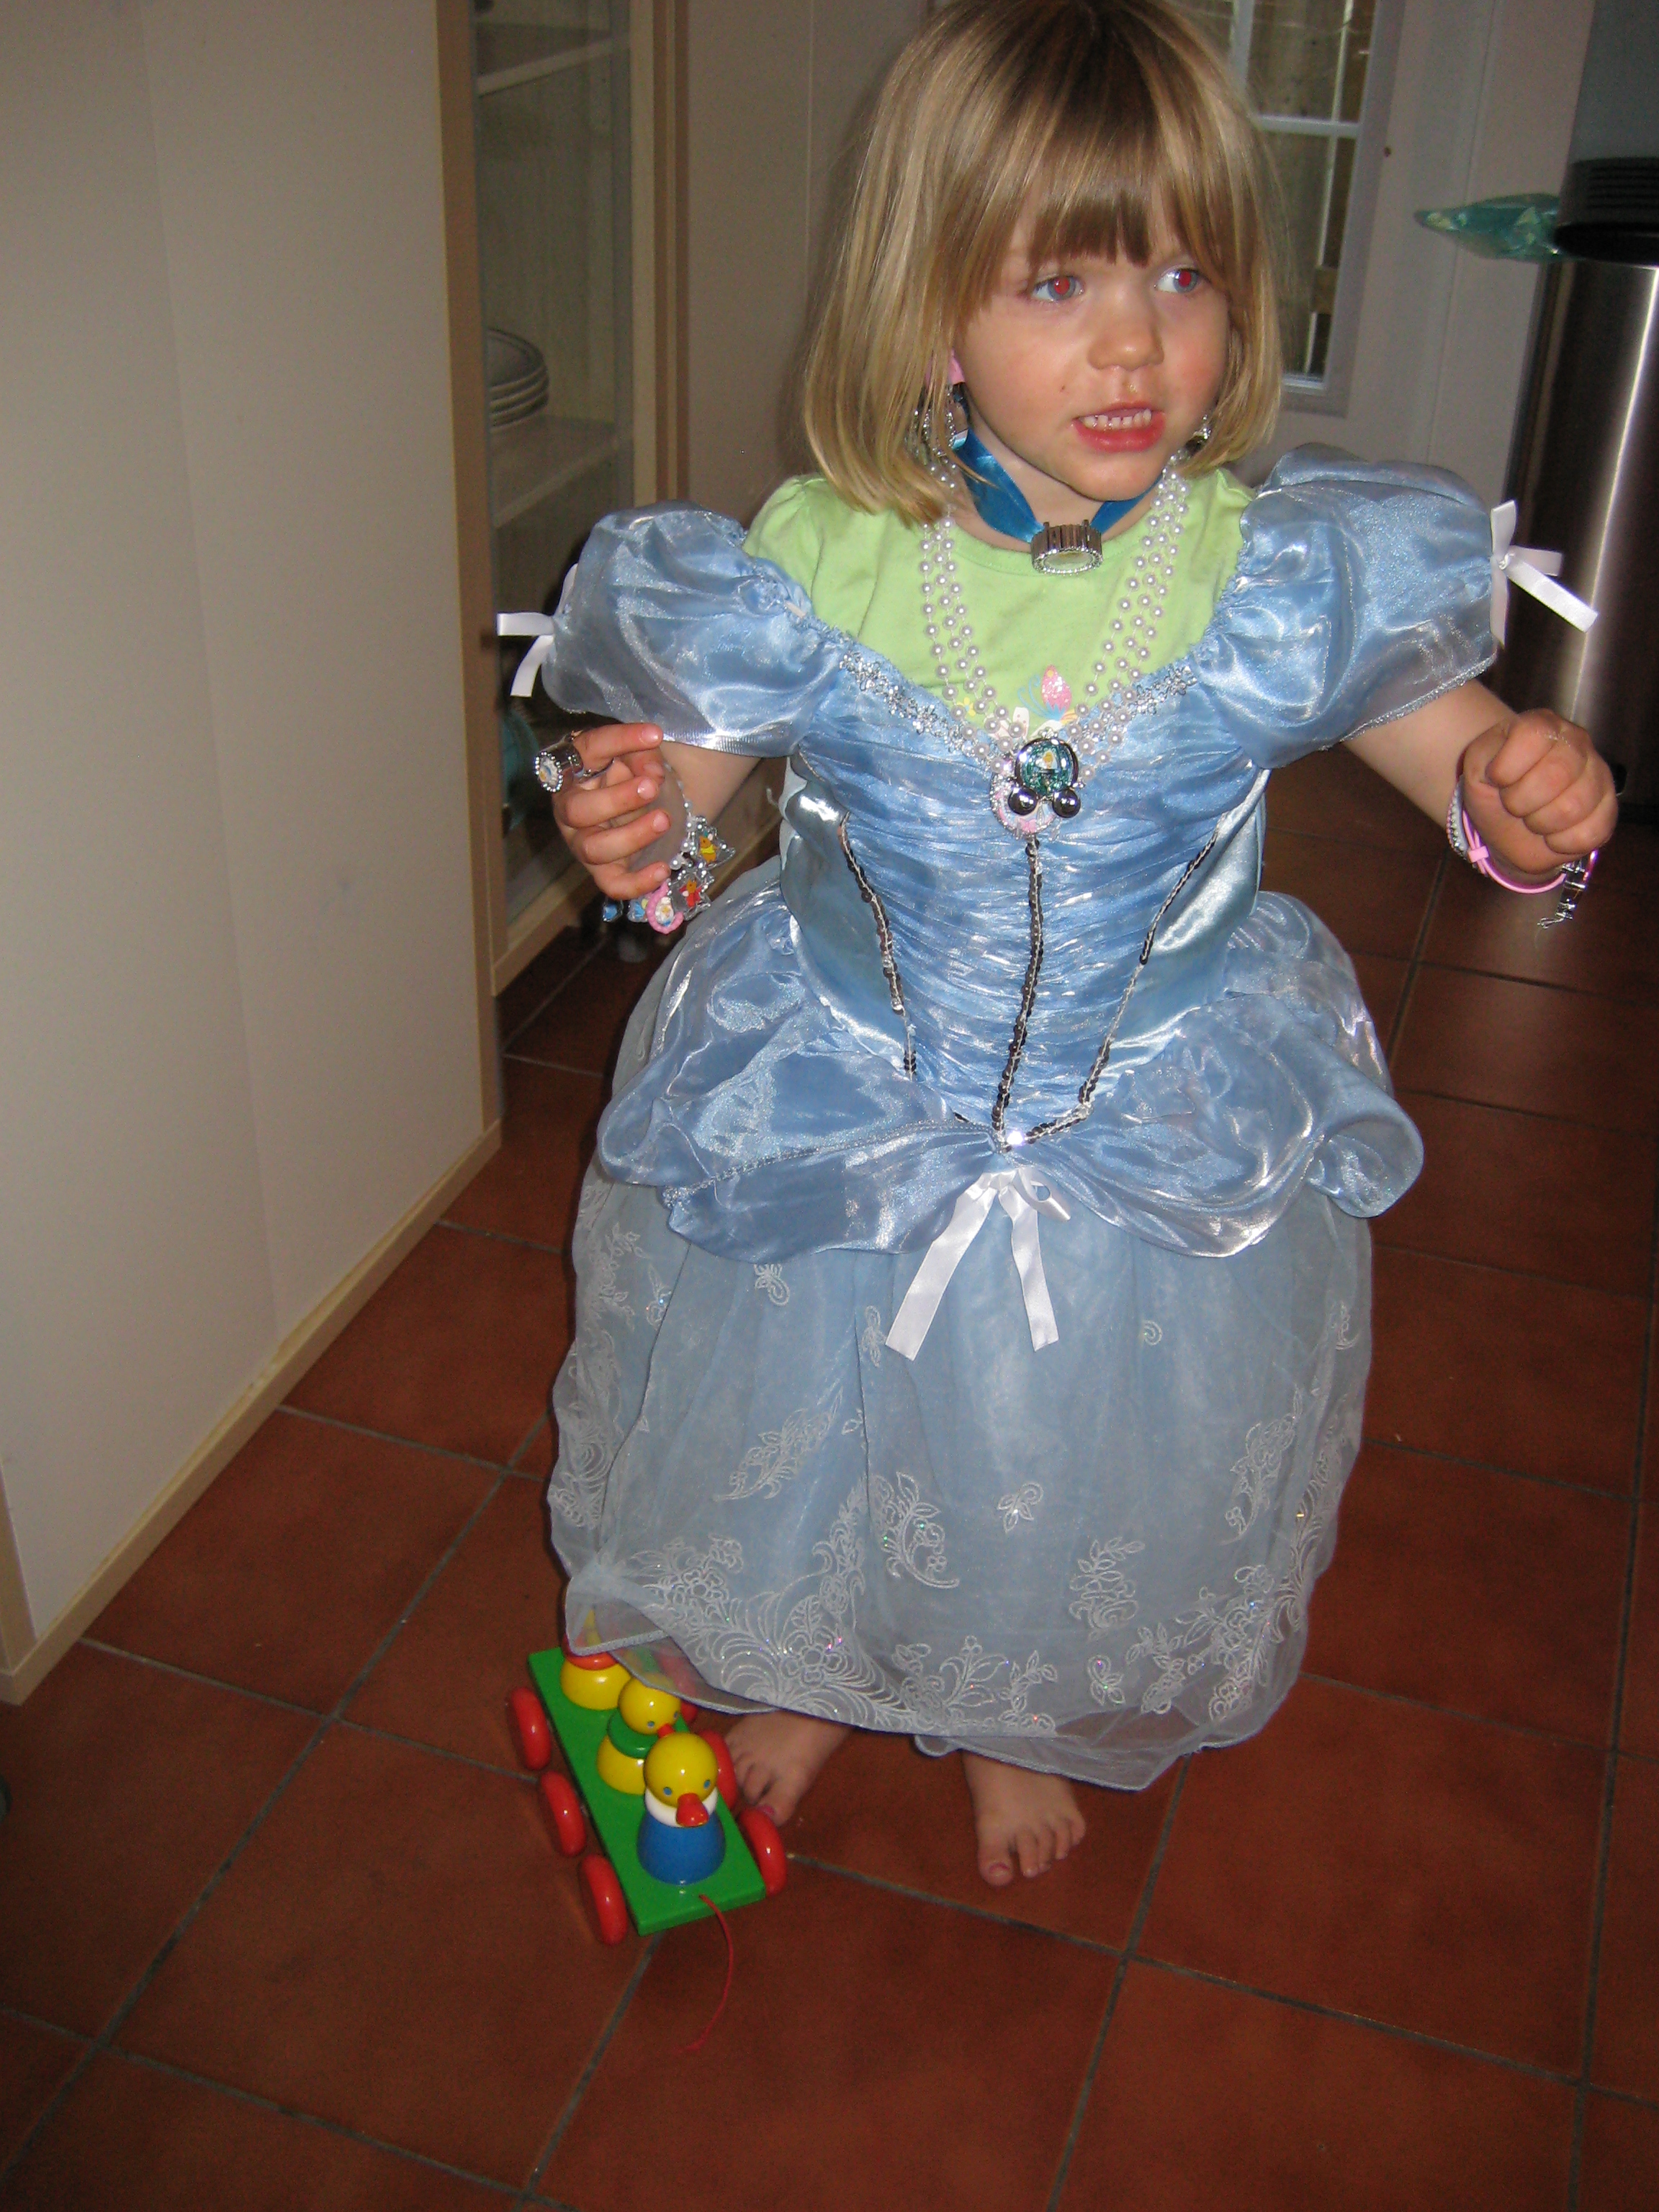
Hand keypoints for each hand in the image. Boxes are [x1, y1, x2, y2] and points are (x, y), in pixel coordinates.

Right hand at [550, 722, 678, 898]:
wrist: (636, 803)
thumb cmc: (629, 774)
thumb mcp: (638, 756)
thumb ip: (644, 755)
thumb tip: (652, 773)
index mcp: (574, 769)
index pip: (590, 748)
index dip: (621, 740)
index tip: (655, 734)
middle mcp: (569, 808)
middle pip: (578, 810)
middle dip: (617, 799)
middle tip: (651, 787)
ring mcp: (582, 842)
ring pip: (594, 849)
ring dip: (632, 836)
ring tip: (664, 820)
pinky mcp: (603, 870)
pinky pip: (612, 884)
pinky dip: (637, 882)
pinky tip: (663, 870)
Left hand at [1459, 710, 1615, 880]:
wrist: (1507, 824)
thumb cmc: (1493, 791)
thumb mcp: (1476, 768)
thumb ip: (1485, 758)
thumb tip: (1506, 772)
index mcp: (1542, 724)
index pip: (1532, 736)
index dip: (1507, 769)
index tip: (1498, 780)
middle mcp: (1577, 742)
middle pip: (1556, 774)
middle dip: (1521, 801)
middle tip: (1515, 805)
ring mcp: (1598, 775)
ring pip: (1573, 807)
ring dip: (1540, 823)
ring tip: (1534, 817)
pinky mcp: (1608, 811)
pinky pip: (1589, 833)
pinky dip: (1561, 842)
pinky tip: (1553, 833)